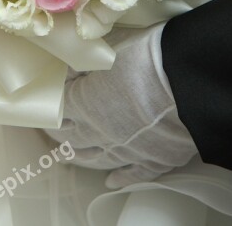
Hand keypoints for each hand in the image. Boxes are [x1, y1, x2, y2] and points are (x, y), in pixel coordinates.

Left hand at [45, 23, 197, 188]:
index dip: (47, 107)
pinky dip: (121, 178)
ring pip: (96, 159)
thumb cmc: (147, 58)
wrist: (190, 82)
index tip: (42, 105)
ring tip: (69, 158)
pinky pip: (133, 175)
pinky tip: (112, 181)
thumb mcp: (108, 50)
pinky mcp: (153, 160)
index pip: (56, 110)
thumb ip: (84, 60)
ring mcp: (126, 150)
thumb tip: (66, 65)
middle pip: (71, 139)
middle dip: (59, 135)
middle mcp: (99, 132)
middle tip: (51, 132)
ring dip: (80, 158)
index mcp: (83, 104)